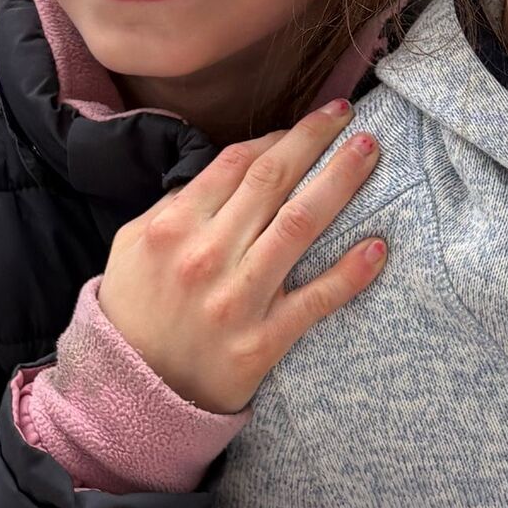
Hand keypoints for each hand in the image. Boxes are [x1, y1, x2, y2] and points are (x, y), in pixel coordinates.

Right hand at [98, 102, 386, 413]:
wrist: (130, 394)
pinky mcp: (262, 342)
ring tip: (369, 151)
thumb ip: (176, 203)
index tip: (309, 124)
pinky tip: (378, 246)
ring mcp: (237, 299)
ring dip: (340, 182)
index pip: (238, 163)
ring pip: (300, 225)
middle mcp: (207, 256)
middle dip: (315, 140)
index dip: (280, 136)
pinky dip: (350, 273)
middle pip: (274, 181)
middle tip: (349, 114)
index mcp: (174, 225)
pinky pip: (315, 300)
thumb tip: (229, 167)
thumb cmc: (134, 310)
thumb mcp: (133, 244)